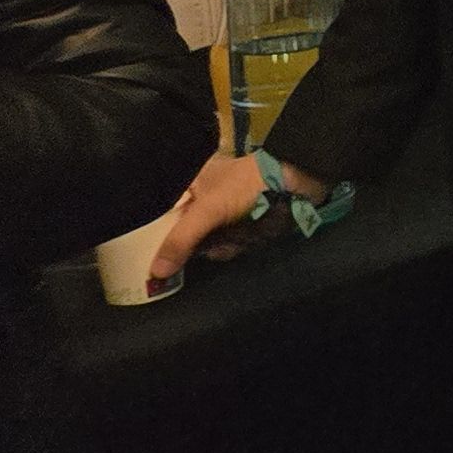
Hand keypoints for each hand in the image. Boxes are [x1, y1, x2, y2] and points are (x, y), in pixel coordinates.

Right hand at [152, 149, 322, 283]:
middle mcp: (202, 196)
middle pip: (185, 232)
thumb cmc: (247, 185)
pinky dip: (235, 245)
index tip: (154, 259)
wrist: (298, 179)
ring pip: (207, 241)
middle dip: (195, 246)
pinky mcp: (242, 222)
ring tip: (234, 241)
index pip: (161, 214)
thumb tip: (155, 272)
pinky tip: (244, 242)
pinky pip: (228, 242)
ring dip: (220, 247)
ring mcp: (223, 210)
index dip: (157, 236)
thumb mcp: (208, 210)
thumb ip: (181, 240)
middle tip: (209, 246)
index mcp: (188, 183)